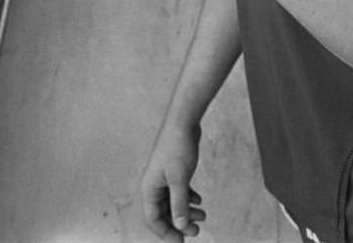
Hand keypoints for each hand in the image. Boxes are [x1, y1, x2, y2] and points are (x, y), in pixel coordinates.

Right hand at [141, 121, 205, 240]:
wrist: (183, 122)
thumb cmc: (177, 147)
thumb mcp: (180, 180)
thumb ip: (179, 204)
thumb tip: (180, 226)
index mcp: (149, 188)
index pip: (153, 219)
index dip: (166, 232)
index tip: (181, 241)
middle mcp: (154, 184)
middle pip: (164, 212)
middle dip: (179, 223)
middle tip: (196, 231)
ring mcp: (163, 176)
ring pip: (173, 201)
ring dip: (186, 210)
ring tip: (203, 216)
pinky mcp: (173, 169)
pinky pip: (178, 190)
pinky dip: (188, 197)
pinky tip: (199, 200)